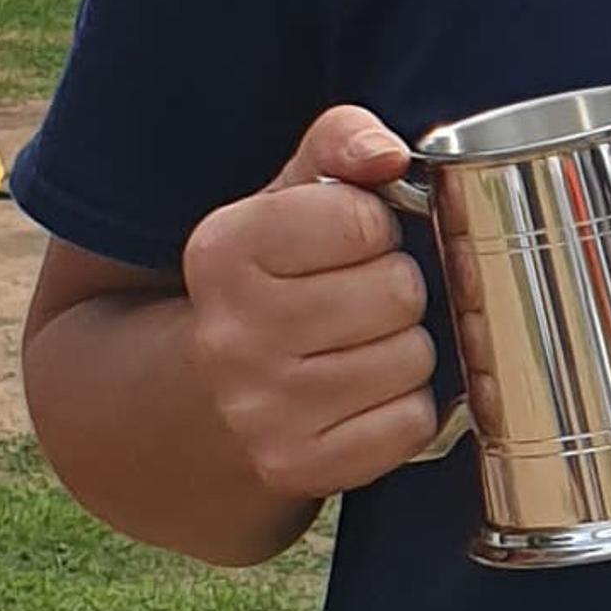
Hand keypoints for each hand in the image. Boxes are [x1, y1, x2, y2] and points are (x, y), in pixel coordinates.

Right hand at [177, 105, 440, 502]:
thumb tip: (386, 155)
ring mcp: (259, 410)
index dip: (374, 226)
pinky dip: (404, 408)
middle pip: (398, 292)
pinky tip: (364, 393)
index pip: (364, 220)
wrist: (198, 392)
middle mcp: (229, 335)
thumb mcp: (290, 193)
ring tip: (360, 342)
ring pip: (412, 358)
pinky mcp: (295, 466)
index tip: (350, 240)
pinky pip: (410, 423)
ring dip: (403, 346)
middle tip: (359, 297)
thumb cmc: (270, 277)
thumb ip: (342, 143)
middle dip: (396, 288)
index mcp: (223, 252)